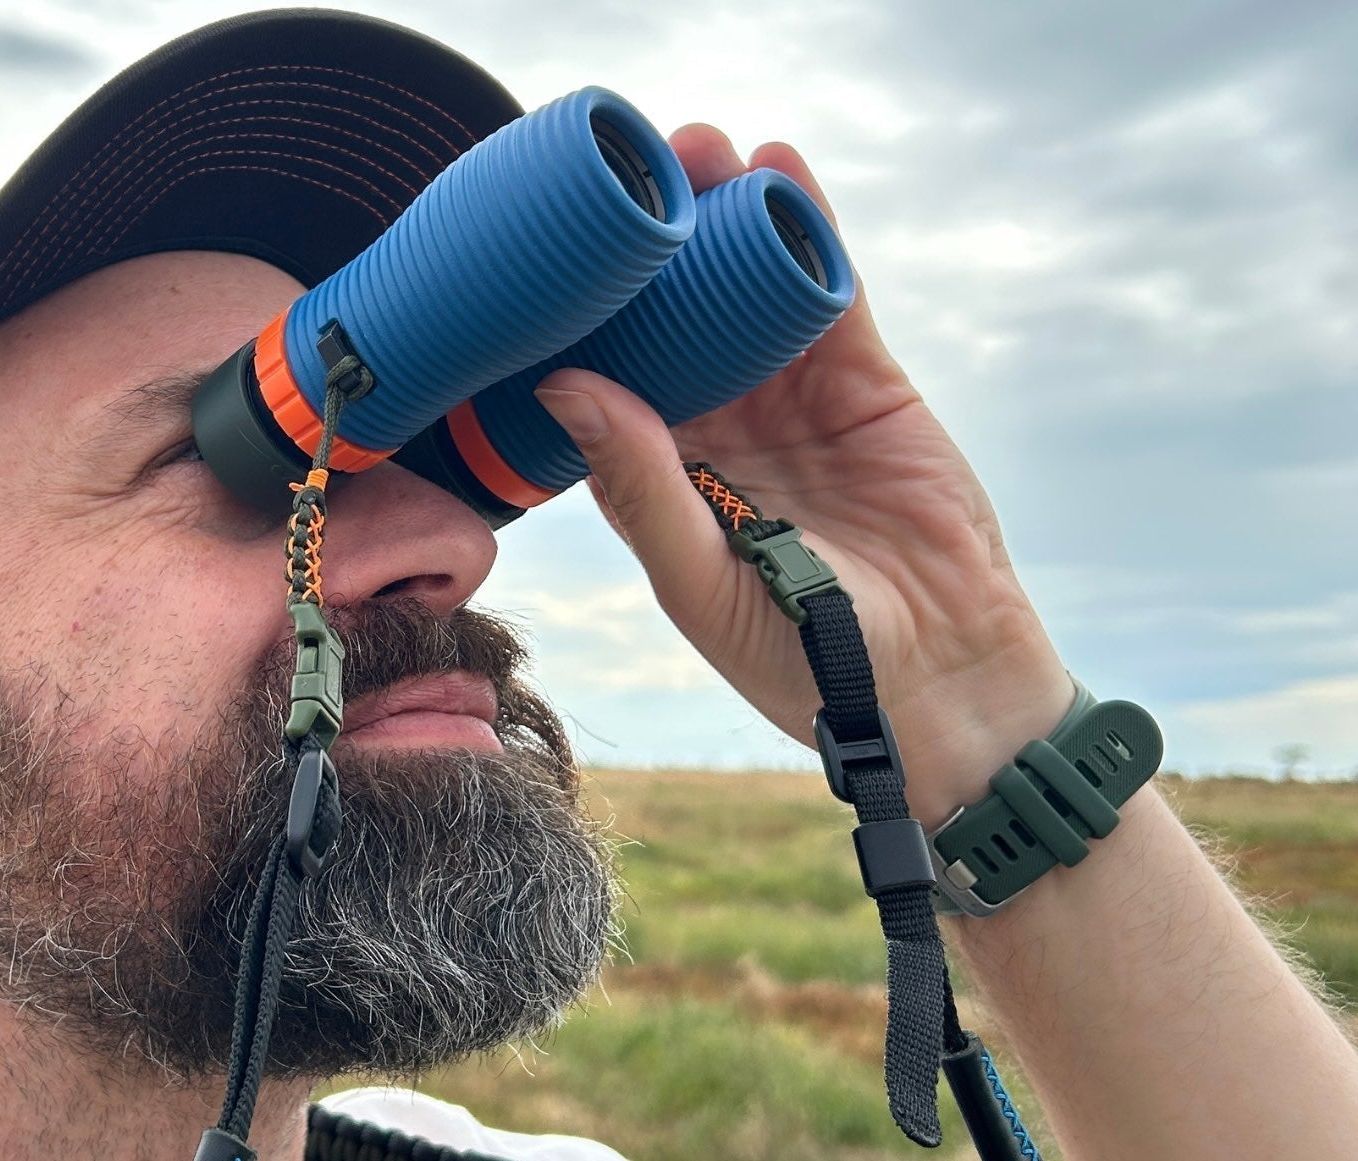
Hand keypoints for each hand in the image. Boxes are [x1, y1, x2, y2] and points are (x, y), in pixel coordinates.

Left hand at [536, 124, 1074, 820]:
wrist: (935, 682)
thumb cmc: (798, 660)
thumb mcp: (702, 579)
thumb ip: (640, 488)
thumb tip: (564, 385)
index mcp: (659, 479)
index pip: (606, 380)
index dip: (583, 315)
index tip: (553, 249)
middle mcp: (716, 431)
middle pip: (670, 319)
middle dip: (652, 247)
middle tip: (634, 171)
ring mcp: (789, 402)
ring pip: (744, 293)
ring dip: (724, 221)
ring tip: (701, 149)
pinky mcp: (863, 384)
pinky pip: (828, 297)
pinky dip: (810, 234)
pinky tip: (783, 171)